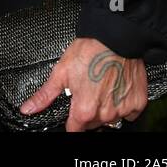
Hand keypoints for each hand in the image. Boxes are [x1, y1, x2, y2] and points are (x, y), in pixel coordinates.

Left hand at [19, 37, 147, 131]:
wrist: (115, 36)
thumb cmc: (89, 50)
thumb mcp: (61, 71)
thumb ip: (45, 95)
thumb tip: (28, 109)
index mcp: (84, 109)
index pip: (75, 130)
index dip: (72, 121)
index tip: (73, 112)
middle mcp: (105, 114)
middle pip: (92, 124)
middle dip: (87, 111)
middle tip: (88, 90)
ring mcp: (123, 109)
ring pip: (110, 119)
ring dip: (105, 108)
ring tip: (102, 85)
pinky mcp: (138, 103)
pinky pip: (129, 113)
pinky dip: (123, 103)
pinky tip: (117, 88)